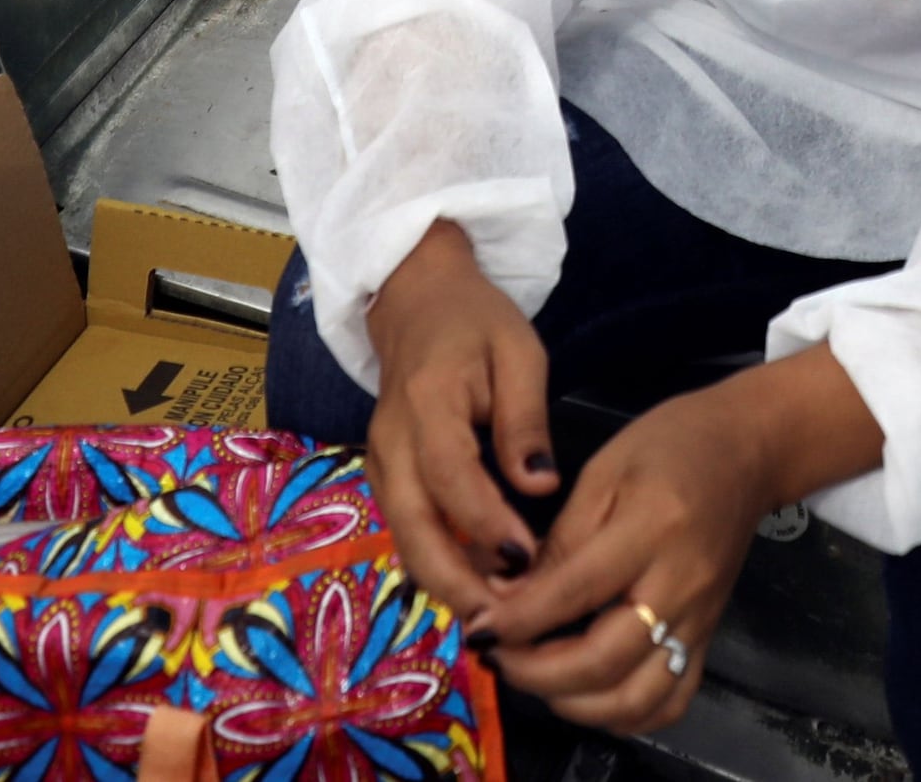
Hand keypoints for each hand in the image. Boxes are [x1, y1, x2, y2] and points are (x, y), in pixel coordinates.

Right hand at [360, 220, 557, 608]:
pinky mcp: (386, 475)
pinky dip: (435, 563)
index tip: (527, 558)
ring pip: (403, 536)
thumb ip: (525, 418)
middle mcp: (391, 440)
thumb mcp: (518, 351)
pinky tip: (475, 587)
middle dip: (455, 579)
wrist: (416, 300)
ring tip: (493, 619)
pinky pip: (406, 528)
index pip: (451, 476)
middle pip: (413, 524)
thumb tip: (540, 483)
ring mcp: (380, 460)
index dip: (485, 522)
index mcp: (426, 402)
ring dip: (443, 582)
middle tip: (502, 620)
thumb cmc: (476, 322)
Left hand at [481, 350, 877, 736]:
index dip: (517, 621)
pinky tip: (588, 694)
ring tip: (536, 677)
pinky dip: (622, 715)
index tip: (477, 629)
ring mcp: (699, 620)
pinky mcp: (707, 637)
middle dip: (535, 673)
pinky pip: (668, 702)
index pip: (574, 592)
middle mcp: (680, 585)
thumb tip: (507, 598)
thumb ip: (559, 539)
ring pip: (635, 697)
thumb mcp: (604, 469)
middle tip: (496, 657)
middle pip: (603, 660)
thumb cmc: (671, 445)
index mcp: (651, 528)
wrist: (750, 452)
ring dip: (573, 703)